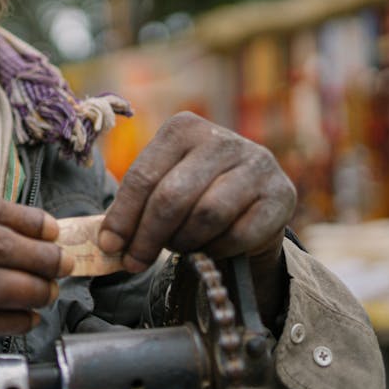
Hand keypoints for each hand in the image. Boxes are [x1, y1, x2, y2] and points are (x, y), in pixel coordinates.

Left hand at [99, 112, 295, 318]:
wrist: (253, 206)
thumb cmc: (195, 196)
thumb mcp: (163, 187)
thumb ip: (135, 206)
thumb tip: (107, 242)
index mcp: (183, 128)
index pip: (143, 175)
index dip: (123, 216)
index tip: (109, 246)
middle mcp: (222, 139)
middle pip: (172, 196)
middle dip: (147, 236)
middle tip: (135, 261)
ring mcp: (257, 163)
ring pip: (206, 215)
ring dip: (184, 241)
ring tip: (177, 248)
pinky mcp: (282, 193)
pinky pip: (239, 234)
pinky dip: (217, 249)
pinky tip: (209, 248)